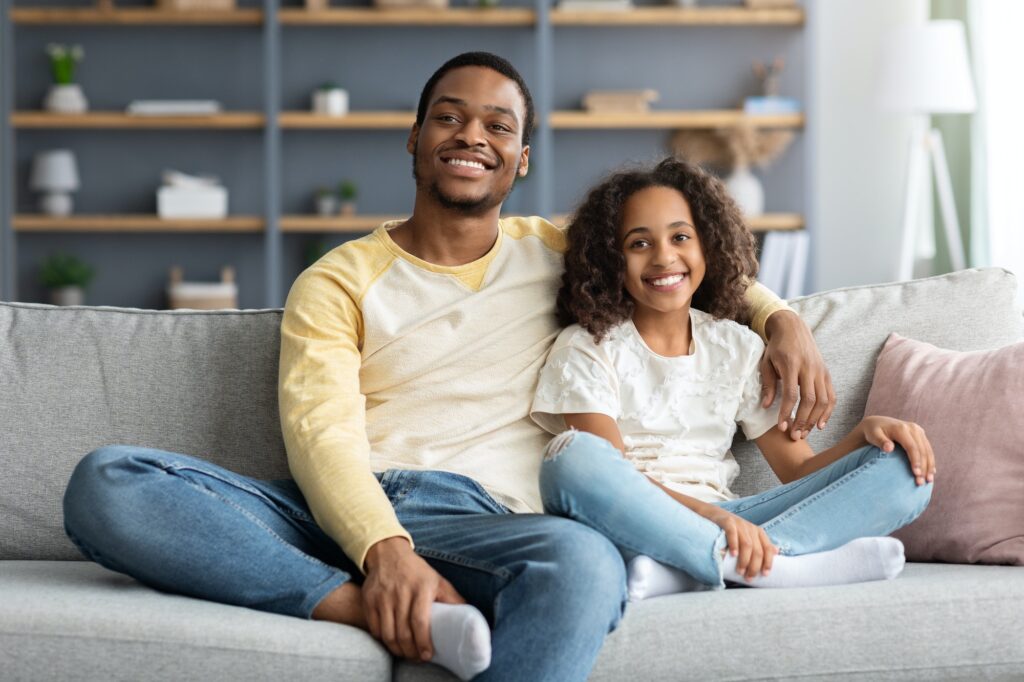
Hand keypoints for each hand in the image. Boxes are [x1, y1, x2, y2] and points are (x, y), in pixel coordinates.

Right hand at [362, 537, 465, 661]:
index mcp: (421, 587)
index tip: (427, 655)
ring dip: (397, 649)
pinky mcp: (369, 600)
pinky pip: (375, 628)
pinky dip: (383, 640)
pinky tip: (392, 642)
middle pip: (403, 632)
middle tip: (417, 657)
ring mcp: (383, 596)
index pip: (420, 621)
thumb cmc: (417, 571)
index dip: (423, 642)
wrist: (388, 553)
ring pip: (388, 634)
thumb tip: (470, 616)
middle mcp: (401, 592)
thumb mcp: (437, 580)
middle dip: (410, 651)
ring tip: (405, 653)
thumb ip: (453, 598)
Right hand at [700, 506, 776, 580]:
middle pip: (757, 550)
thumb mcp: (748, 536)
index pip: (768, 548)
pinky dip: (734, 545)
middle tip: (748, 577)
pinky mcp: (727, 521)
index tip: (765, 574)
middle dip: (754, 566)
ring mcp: (739, 524)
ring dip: (744, 560)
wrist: (714, 514)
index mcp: (758, 532)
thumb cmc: (732, 529)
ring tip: (740, 571)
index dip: (768, 562)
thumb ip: (760, 543)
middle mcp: (750, 528)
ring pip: (747, 545)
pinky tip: (733, 554)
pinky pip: (732, 533)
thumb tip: (776, 552)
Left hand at [760, 310, 835, 439]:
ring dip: (815, 419)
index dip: (787, 412)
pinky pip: (831, 395)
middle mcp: (809, 368)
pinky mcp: (827, 373)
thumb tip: (766, 406)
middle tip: (794, 436)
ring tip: (804, 433)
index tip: (781, 427)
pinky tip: (820, 425)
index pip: (792, 394)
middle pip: (810, 400)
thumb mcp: (766, 362)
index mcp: (792, 364)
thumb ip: (768, 384)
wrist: (793, 328)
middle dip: (803, 420)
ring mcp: (820, 370)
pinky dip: (828, 411)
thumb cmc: (776, 347)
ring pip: (823, 400)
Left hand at [860, 416, 935, 485]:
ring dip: (929, 466)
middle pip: (922, 450)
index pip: (912, 446)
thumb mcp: (873, 435)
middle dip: (924, 467)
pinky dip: (930, 461)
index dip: (915, 460)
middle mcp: (912, 428)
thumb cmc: (872, 432)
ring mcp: (918, 431)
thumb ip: (880, 441)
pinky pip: (928, 449)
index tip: (916, 474)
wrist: (877, 423)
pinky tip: (931, 473)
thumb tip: (889, 448)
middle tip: (921, 482)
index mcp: (901, 428)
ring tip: (928, 481)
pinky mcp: (920, 435)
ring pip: (928, 450)